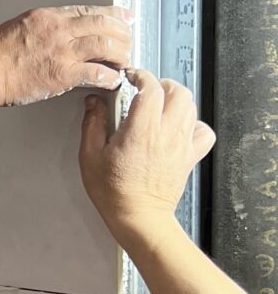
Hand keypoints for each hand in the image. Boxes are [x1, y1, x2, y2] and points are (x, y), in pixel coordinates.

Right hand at [0, 5, 133, 106]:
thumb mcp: (19, 25)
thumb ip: (44, 26)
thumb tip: (61, 30)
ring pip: (106, 45)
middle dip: (123, 32)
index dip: (113, 14)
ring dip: (121, 54)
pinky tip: (113, 80)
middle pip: (104, 24)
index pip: (90, 10)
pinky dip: (110, 76)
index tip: (125, 16)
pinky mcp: (63, 74)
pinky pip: (97, 72)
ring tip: (124, 61)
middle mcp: (59, 30)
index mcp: (49, 17)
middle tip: (130, 41)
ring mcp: (63, 52)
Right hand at [80, 70, 214, 240]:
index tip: (131, 77)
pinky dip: (194, 124)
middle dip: (162, 84)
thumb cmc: (114, 192)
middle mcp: (166, 134)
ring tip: (160, 105)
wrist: (139, 217)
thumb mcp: (90, 155)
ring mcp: (181, 145)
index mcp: (141, 130)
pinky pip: (203, 132)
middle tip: (147, 89)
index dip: (141, 75)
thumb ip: (92, 123)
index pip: (151, 87)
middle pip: (178, 92)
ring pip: (191, 107)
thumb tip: (94, 103)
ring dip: (176, 100)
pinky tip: (179, 127)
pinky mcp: (189, 157)